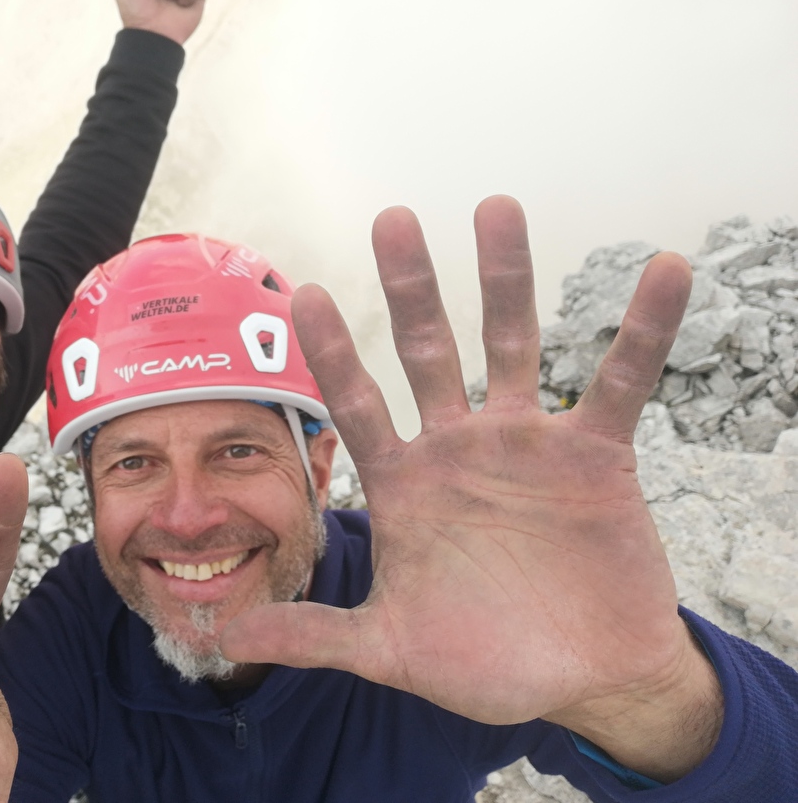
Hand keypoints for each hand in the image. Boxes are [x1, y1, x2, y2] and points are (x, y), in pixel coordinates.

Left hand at [221, 196, 723, 782]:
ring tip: (496, 206)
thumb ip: (313, 635)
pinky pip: (620, 379)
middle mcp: (458, 446)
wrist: (585, 681)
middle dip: (412, 287)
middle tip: (392, 219)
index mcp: (404, 482)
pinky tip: (665, 269)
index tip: (303, 294)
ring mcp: (524, 443)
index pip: (358, 402)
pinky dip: (643, 328)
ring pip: (511, 343)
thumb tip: (222, 636)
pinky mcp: (596, 454)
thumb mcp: (390, 647)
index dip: (333, 352)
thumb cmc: (485, 661)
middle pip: (429, 349)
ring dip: (506, 278)